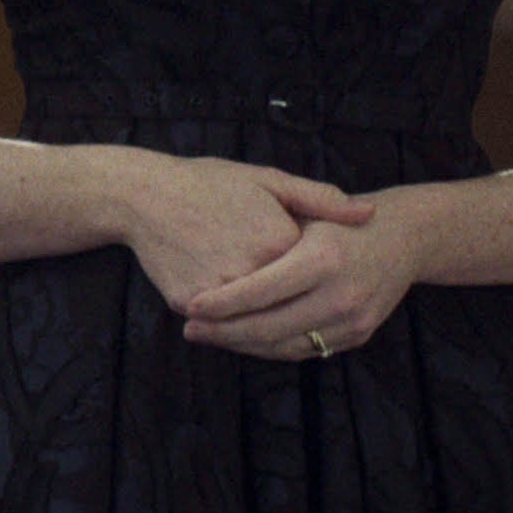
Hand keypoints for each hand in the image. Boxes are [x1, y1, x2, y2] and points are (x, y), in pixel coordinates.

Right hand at [118, 154, 374, 313]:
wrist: (142, 193)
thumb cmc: (207, 182)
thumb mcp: (267, 180)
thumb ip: (320, 199)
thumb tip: (369, 214)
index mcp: (280, 242)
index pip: (315, 280)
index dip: (319, 282)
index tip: (323, 282)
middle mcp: (252, 271)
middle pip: (288, 310)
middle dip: (299, 317)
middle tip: (304, 313)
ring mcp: (218, 291)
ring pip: (255, 326)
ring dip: (269, 333)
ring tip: (277, 325)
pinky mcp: (189, 301)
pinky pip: (220, 325)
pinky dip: (232, 329)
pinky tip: (242, 322)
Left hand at [180, 207, 423, 360]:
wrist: (403, 238)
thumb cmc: (337, 218)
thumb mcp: (305, 209)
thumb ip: (264, 231)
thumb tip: (213, 260)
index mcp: (323, 258)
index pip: (262, 291)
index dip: (222, 303)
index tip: (190, 306)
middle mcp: (342, 294)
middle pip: (270, 327)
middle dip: (224, 332)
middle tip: (189, 328)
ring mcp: (353, 320)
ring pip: (285, 345)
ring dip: (242, 345)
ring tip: (208, 335)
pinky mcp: (358, 335)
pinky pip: (305, 350)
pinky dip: (269, 348)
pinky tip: (242, 338)